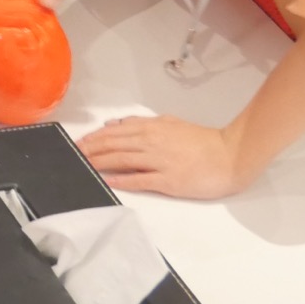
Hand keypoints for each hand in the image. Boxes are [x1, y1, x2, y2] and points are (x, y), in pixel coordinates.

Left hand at [78, 114, 248, 198]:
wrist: (230, 155)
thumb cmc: (203, 141)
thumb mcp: (172, 123)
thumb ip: (145, 123)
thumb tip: (117, 123)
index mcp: (153, 128)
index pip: (116, 132)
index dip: (95, 137)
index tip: (79, 142)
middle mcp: (152, 142)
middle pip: (114, 145)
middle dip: (91, 149)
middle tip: (74, 154)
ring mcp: (160, 162)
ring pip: (122, 160)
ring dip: (100, 162)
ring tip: (83, 164)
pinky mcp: (168, 180)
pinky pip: (140, 180)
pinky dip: (122, 180)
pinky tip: (108, 180)